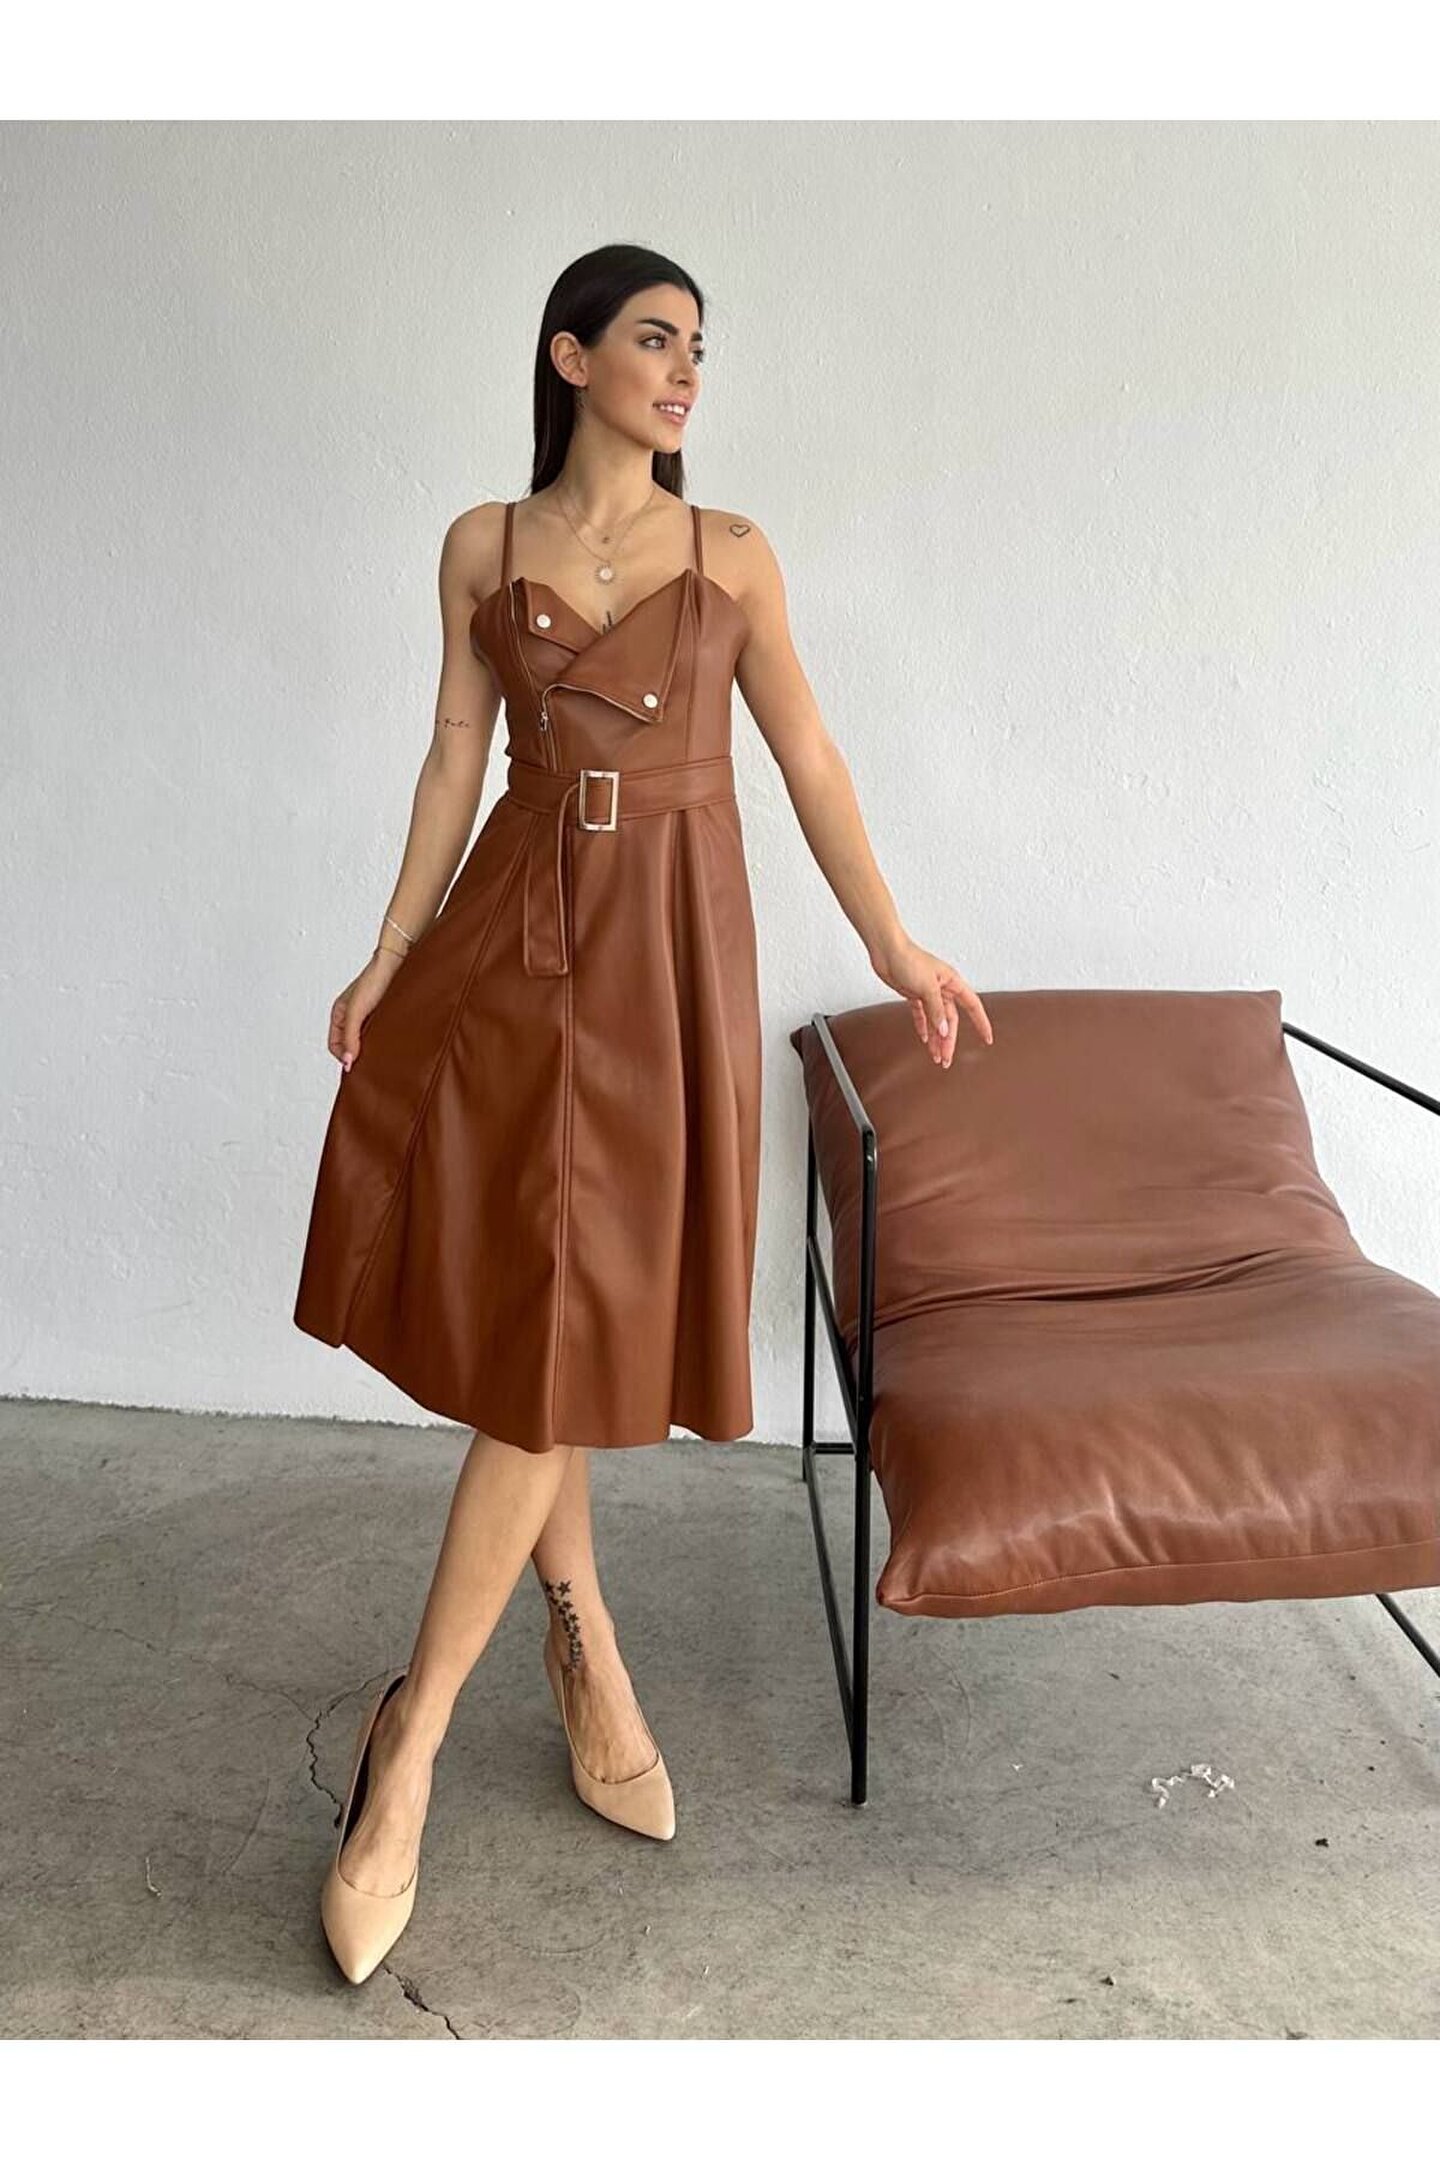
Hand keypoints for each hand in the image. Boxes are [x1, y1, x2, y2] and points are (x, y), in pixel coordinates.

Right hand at [328, 949, 405, 1070]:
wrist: (397, 963)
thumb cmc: (374, 980)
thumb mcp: (356, 1011)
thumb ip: (350, 1037)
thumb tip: (348, 1062)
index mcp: (339, 1014)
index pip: (335, 1045)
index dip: (343, 1056)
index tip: (356, 1065)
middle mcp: (352, 1016)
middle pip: (350, 1044)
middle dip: (357, 1054)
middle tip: (370, 1062)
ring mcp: (367, 1015)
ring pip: (364, 1040)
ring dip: (371, 1048)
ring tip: (382, 1051)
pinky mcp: (383, 1014)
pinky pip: (379, 1033)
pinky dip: (382, 1040)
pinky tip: (391, 1041)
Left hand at [867, 932, 992, 1069]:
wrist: (886, 950)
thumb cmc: (908, 958)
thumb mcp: (926, 987)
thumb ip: (936, 1010)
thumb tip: (944, 1030)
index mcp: (952, 982)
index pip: (973, 1006)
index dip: (981, 1023)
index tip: (987, 1039)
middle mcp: (942, 988)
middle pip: (951, 1020)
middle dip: (949, 1041)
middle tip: (946, 1059)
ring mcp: (927, 992)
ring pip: (936, 1021)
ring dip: (936, 1038)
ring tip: (935, 1055)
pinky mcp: (913, 994)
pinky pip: (922, 1015)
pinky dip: (923, 1027)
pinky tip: (924, 1038)